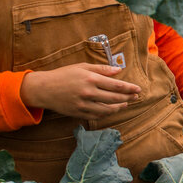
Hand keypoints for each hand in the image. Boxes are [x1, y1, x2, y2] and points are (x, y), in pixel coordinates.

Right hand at [20, 63, 140, 120]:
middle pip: (114, 98)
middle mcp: (88, 93)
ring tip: (126, 104)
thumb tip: (119, 70)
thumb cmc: (64, 75)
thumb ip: (102, 69)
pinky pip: (96, 115)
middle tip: (136, 97)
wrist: (45, 89)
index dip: (129, 88)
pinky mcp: (78, 113)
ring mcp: (83, 105)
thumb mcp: (82, 66)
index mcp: (90, 79)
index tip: (138, 89)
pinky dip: (106, 113)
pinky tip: (112, 109)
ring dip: (119, 107)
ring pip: (107, 109)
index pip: (115, 85)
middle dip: (127, 98)